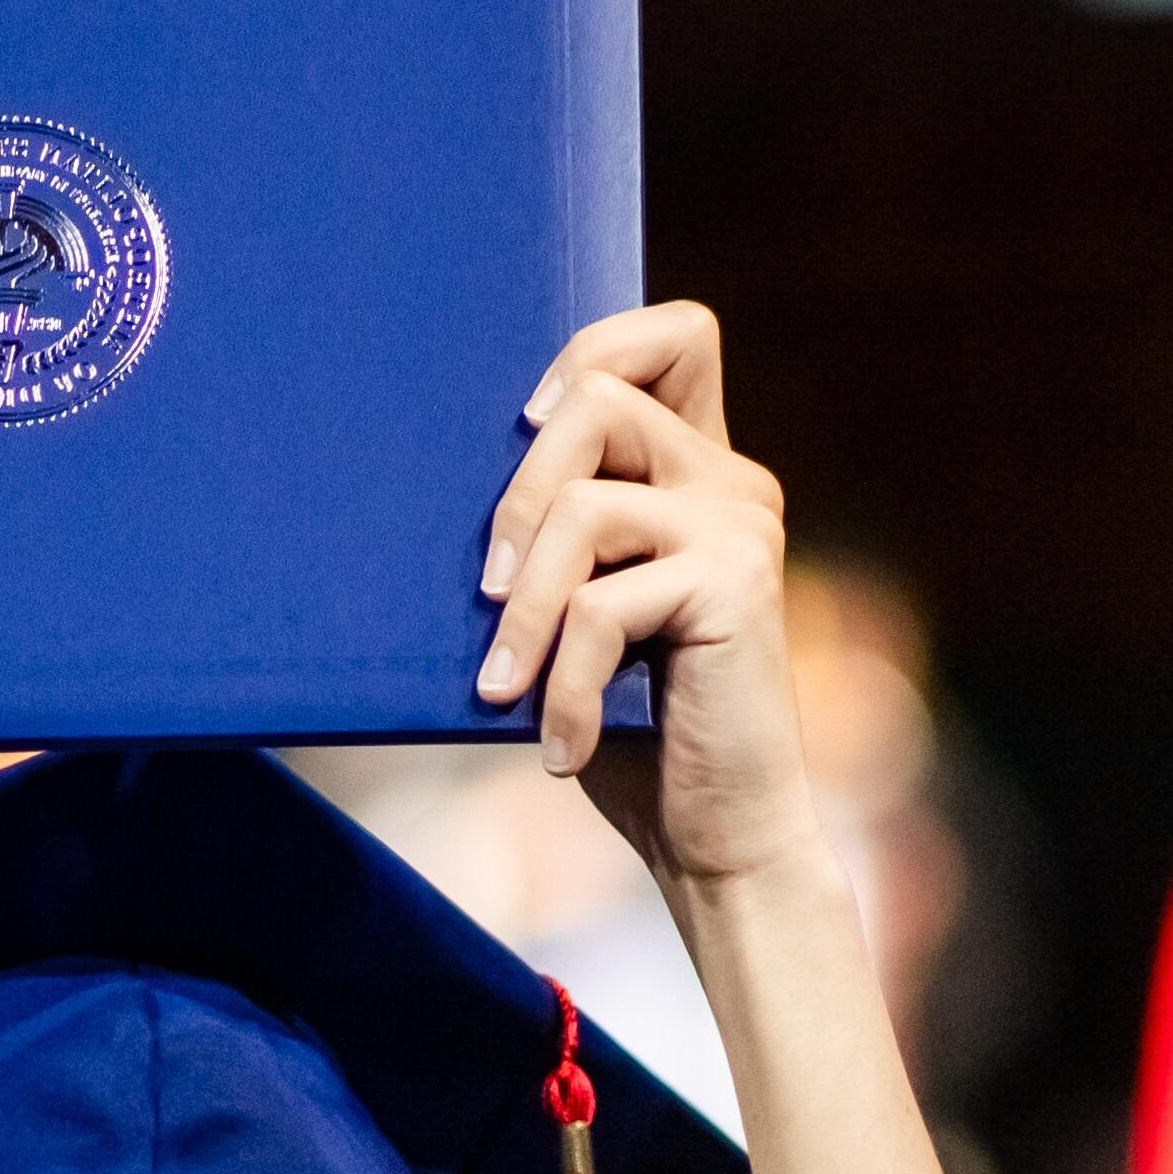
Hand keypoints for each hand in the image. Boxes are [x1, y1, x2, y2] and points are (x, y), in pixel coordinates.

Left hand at [475, 302, 808, 887]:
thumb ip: (557, 537)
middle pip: (600, 394)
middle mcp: (731, 481)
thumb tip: (431, 482)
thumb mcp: (582, 614)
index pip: (675, 333)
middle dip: (515, 495)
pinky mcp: (737, 587)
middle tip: (486, 594)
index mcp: (698, 471)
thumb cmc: (634, 731)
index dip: (592, 347)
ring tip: (501, 686)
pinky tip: (559, 751)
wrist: (723, 839)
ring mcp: (741, 527)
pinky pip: (603, 606)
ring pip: (583, 505)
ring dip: (524, 609)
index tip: (522, 430)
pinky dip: (562, 685)